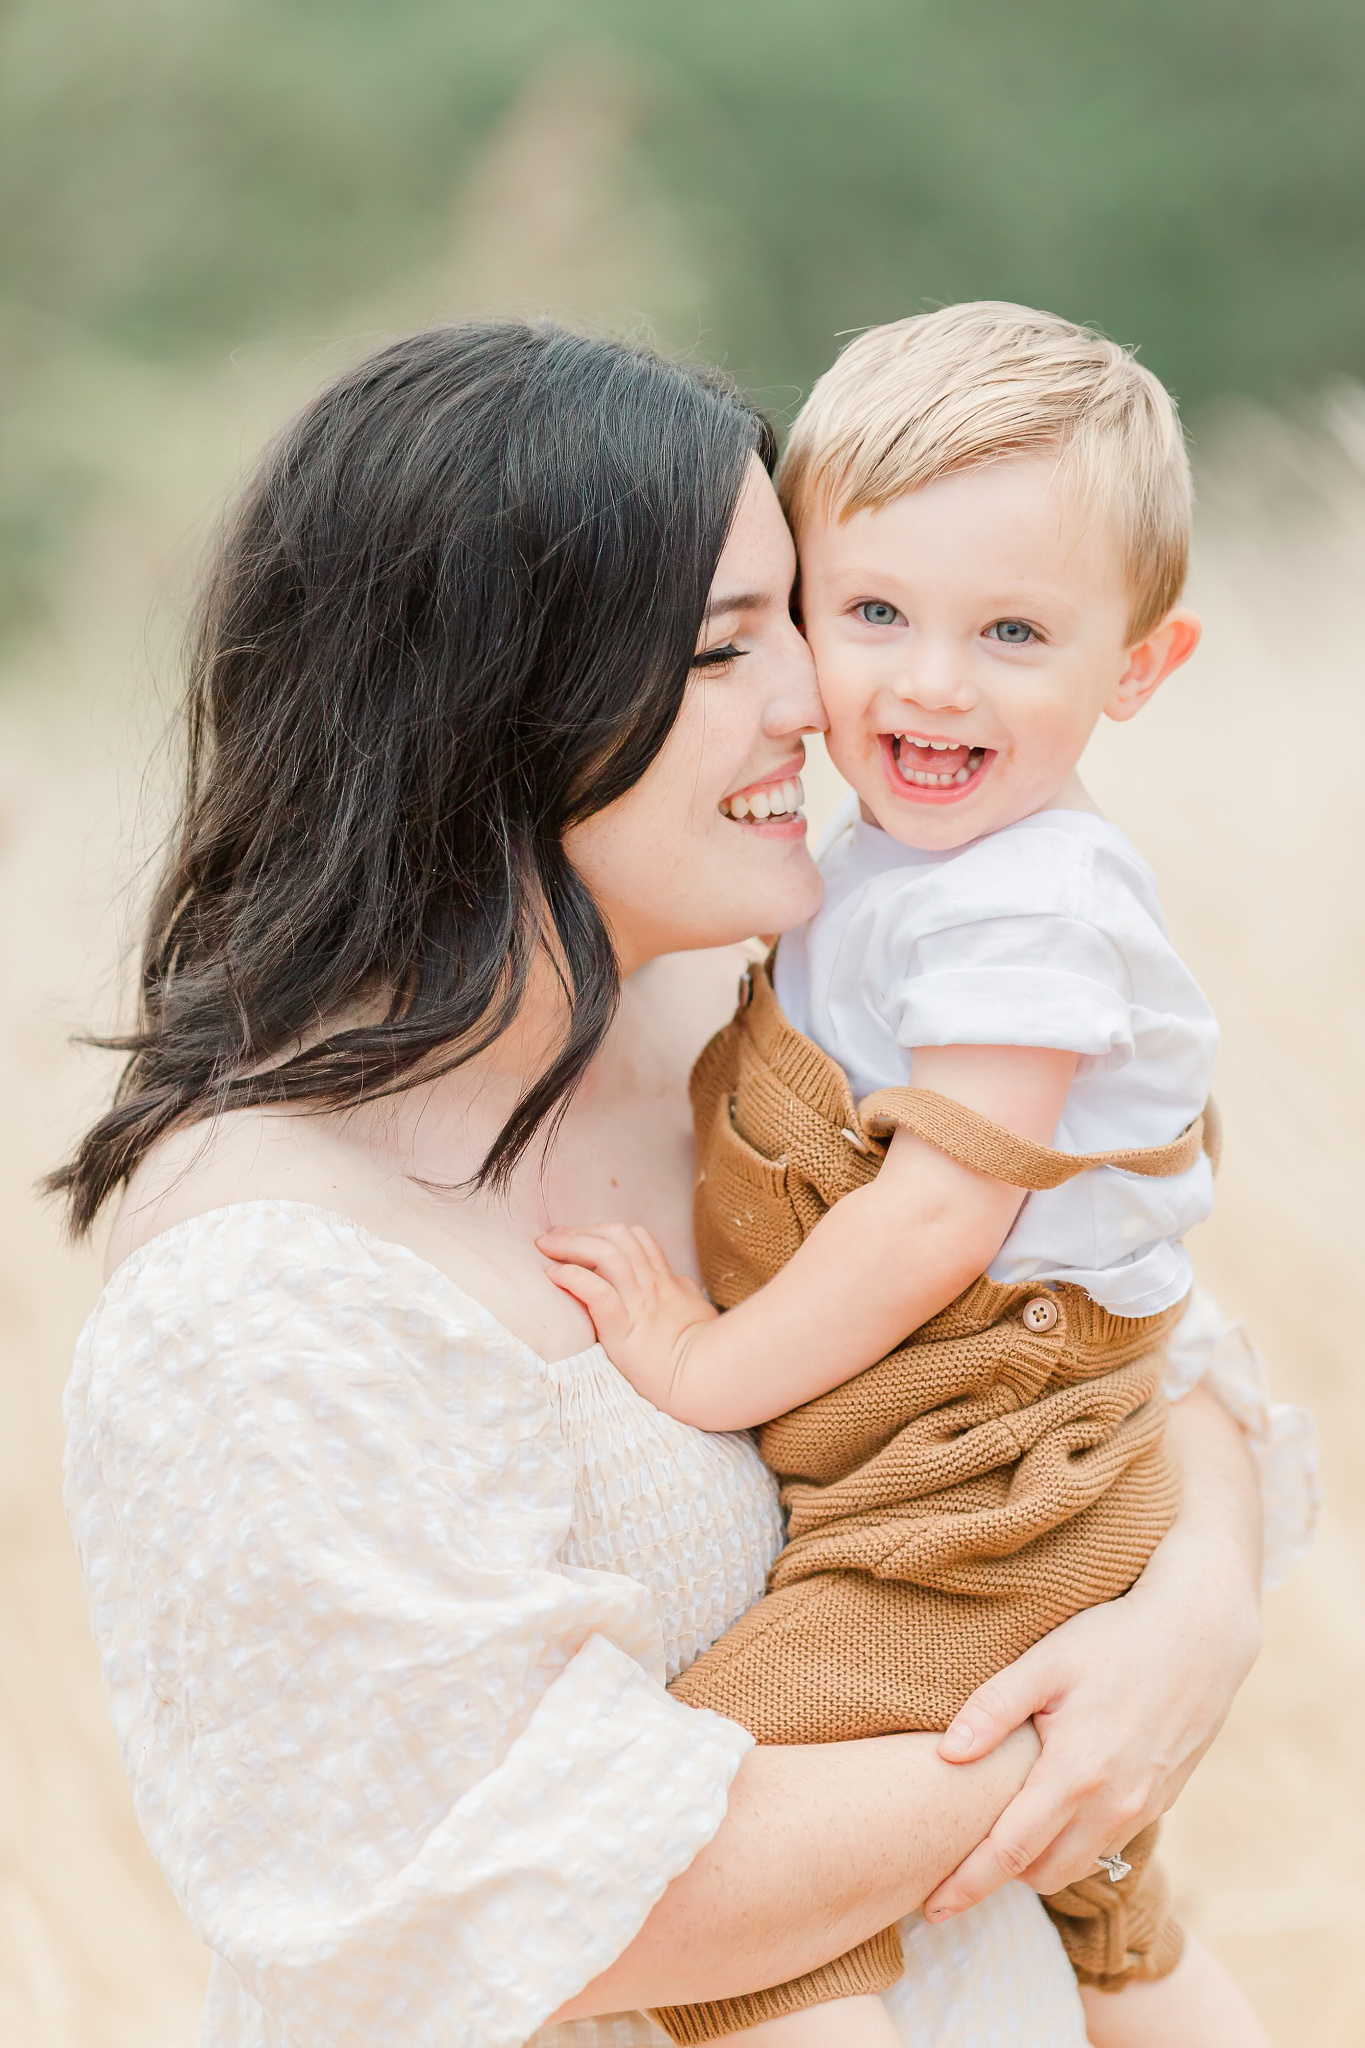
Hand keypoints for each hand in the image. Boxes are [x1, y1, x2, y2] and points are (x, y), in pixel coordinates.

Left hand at [538, 1223, 717, 1406]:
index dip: (607, 1231)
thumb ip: (682, 1293)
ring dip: (571, 1244)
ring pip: (605, 1254)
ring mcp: (639, 1303)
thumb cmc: (706, 1352)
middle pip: (617, 1236)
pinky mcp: (623, 1328)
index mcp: (667, 1281)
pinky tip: (554, 1275)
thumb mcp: (697, 1311)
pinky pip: (596, 1291)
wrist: (707, 1379)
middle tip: (554, 1234)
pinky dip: (572, 1277)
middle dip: (583, 1230)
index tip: (584, 1236)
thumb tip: (676, 1283)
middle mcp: (652, 1285)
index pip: (638, 1239)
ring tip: (546, 1246)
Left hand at [921, 1377, 1261, 1919]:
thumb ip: (993, 1710)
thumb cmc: (1115, 1640)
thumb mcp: (1046, 1662)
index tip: (931, 1909)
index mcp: (1076, 1774)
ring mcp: (1143, 1809)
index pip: (1009, 1851)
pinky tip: (1058, 1806)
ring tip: (1007, 1827)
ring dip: (1041, 1860)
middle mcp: (1114, 1806)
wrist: (1201, 1635)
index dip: (967, 1885)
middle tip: (960, 1851)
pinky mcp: (1162, 1802)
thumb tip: (945, 1755)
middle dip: (999, 1874)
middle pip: (1042, 1874)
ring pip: (1078, 1866)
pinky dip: (1077, 1841)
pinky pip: (1109, 1844)